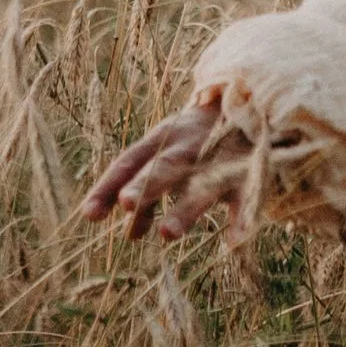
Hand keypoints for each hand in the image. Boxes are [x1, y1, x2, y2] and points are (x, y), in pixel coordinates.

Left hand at [82, 95, 240, 240]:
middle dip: (146, 183)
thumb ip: (149, 195)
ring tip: (167, 234)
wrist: (256, 105)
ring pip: (202, 183)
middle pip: (165, 164)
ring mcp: (221, 157)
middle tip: (126, 203)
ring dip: (185, 208)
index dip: (109, 185)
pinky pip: (247, 196)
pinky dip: (242, 217)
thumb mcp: (171, 158)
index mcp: (164, 138)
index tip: (89, 214)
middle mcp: (190, 145)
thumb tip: (130, 236)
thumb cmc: (202, 142)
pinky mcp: (251, 170)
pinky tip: (233, 241)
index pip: (130, 161)